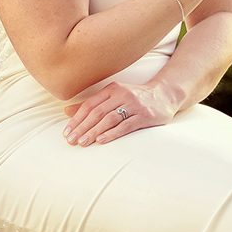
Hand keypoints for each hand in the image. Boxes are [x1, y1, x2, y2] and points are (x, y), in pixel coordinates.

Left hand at [64, 76, 183, 146]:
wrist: (165, 96)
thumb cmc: (135, 98)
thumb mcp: (113, 96)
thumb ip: (92, 104)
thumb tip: (66, 111)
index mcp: (112, 89)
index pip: (90, 104)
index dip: (77, 119)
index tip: (67, 132)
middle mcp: (122, 95)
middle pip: (97, 112)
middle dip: (82, 127)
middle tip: (71, 141)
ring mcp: (134, 105)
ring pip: (109, 119)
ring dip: (94, 131)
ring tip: (83, 143)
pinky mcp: (144, 116)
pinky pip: (126, 125)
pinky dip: (112, 133)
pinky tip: (101, 140)